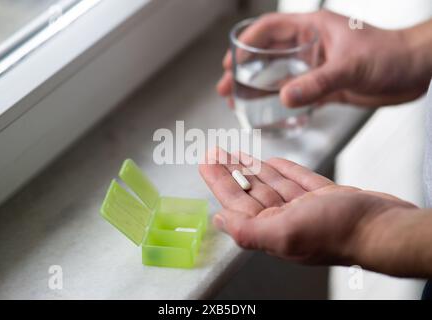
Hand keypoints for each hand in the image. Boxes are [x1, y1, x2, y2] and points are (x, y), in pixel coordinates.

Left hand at [199, 148, 416, 270]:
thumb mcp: (285, 232)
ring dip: (254, 169)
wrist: (385, 227)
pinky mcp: (326, 197)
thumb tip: (218, 220)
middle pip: (251, 191)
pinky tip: (273, 161)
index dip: (219, 181)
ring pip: (273, 185)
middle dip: (232, 171)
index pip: (237, 202)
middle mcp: (287, 220)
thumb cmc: (339, 231)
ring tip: (237, 154)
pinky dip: (284, 170)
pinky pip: (298, 180)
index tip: (206, 162)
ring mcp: (307, 208)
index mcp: (273, 229)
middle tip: (216, 152)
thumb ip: (248, 229)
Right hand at [218, 10, 430, 107]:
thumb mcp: (350, 67)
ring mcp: (317, 65)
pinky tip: (270, 108)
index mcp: (313, 29)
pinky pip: (296, 91)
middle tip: (226, 85)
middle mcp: (312, 46)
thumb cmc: (391, 55)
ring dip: (259, 86)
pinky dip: (280, 99)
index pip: (270, 29)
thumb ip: (317, 83)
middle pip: (268, 54)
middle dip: (244, 69)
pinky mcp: (326, 84)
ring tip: (239, 99)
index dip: (246, 43)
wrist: (415, 72)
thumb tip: (285, 97)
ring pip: (279, 74)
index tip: (229, 59)